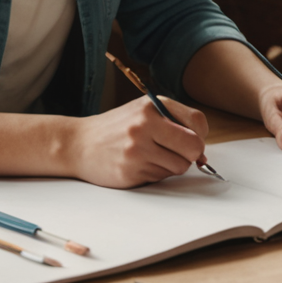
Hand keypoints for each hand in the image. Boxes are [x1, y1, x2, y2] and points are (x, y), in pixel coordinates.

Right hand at [63, 95, 209, 187]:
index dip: (199, 135)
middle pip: (194, 147)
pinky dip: (155, 173)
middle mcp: (145, 124)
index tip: (190, 139)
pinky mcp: (131, 170)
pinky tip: (138, 164)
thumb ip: (173, 125)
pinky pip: (161, 177)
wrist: (79, 144)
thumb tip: (202, 153)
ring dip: (171, 166)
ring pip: (180, 166)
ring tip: (151, 157)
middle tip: (177, 153)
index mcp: (152, 105)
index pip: (198, 121)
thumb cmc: (116, 129)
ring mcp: (137, 149)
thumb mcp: (143, 113)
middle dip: (192, 154)